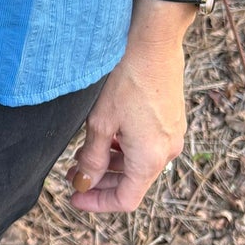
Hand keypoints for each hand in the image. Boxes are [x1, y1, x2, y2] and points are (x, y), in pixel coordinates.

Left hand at [68, 16, 187, 213]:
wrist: (153, 41)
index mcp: (150, 159)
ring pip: (139, 162)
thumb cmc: (124, 79)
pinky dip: (125, 147)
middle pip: (132, 182)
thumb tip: (84, 184)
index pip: (126, 200)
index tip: (73, 198)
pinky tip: (104, 134)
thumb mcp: (99, 123)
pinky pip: (147, 145)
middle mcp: (167, 151)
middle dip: (101, 182)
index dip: (97, 203)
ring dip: (111, 163)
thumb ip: (91, 159)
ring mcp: (172, 134)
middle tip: (72, 174)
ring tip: (83, 153)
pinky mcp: (172, 118)